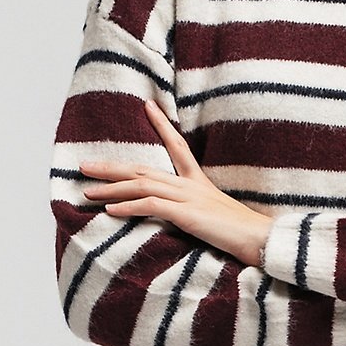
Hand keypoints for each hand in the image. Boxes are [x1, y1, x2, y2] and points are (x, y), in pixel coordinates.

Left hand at [78, 100, 270, 267]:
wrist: (262, 240)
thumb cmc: (242, 234)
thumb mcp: (215, 218)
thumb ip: (196, 212)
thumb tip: (180, 216)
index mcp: (199, 183)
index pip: (178, 147)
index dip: (162, 125)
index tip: (148, 106)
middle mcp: (191, 185)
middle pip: (144, 168)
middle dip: (112, 166)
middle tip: (84, 165)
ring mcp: (189, 197)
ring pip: (142, 184)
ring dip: (111, 188)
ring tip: (88, 191)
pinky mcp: (187, 214)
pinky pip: (151, 205)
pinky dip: (128, 206)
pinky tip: (109, 210)